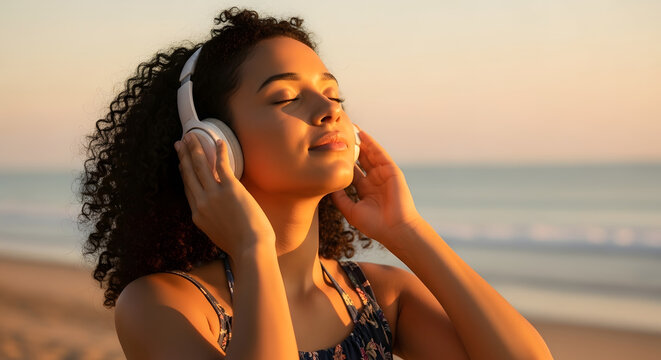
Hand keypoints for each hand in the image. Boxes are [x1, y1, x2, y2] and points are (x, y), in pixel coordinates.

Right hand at [174, 133, 275, 259]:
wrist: (250, 249)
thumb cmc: (241, 245)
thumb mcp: (219, 234)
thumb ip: (215, 221)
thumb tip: (220, 214)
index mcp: (198, 215)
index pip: (188, 188)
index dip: (184, 172)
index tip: (181, 162)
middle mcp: (201, 203)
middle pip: (189, 174)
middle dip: (184, 156)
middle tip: (180, 142)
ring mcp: (214, 195)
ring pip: (199, 166)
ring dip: (195, 148)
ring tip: (191, 136)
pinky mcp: (229, 189)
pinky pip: (221, 165)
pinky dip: (219, 151)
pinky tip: (218, 141)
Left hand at [331, 127, 421, 252]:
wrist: (396, 229)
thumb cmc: (374, 225)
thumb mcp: (351, 210)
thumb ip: (340, 198)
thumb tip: (328, 186)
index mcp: (365, 190)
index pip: (352, 171)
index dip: (343, 161)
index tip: (330, 151)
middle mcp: (374, 180)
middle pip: (360, 159)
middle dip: (350, 147)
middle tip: (338, 134)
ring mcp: (383, 174)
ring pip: (369, 154)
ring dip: (360, 141)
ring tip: (348, 128)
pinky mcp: (391, 170)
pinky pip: (380, 154)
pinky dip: (371, 143)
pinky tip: (362, 134)